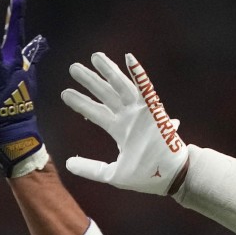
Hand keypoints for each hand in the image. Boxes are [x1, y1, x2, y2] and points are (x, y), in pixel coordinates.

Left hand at [61, 52, 187, 195]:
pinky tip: (129, 58)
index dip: (81, 103)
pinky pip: (145, 88)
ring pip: (121, 86)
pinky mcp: (154, 110)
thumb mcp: (112, 174)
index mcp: (119, 130)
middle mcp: (128, 117)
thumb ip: (90, 168)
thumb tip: (67, 164)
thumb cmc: (146, 176)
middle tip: (73, 68)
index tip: (65, 93)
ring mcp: (141, 112)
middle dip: (90, 81)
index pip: (95, 112)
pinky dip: (138, 74)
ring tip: (95, 57)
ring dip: (109, 71)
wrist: (170, 177)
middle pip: (105, 94)